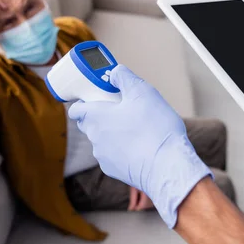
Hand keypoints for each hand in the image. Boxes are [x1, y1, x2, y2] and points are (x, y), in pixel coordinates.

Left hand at [68, 65, 211, 227]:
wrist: (167, 166)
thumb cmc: (154, 128)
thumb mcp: (142, 92)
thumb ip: (124, 77)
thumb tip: (114, 72)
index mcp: (95, 117)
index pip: (76, 109)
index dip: (83, 102)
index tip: (96, 97)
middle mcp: (94, 138)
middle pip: (89, 124)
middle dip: (100, 116)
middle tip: (120, 109)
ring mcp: (103, 157)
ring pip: (102, 141)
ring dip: (112, 134)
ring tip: (135, 129)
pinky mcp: (114, 171)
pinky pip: (113, 156)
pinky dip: (121, 150)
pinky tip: (139, 147)